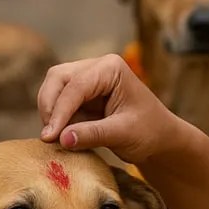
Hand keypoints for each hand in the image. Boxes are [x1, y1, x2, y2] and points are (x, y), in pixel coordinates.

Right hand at [37, 54, 182, 163]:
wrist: (159, 139)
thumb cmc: (149, 132)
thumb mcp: (123, 134)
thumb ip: (93, 134)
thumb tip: (61, 138)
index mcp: (111, 68)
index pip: (76, 85)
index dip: (60, 111)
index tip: (51, 136)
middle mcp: (96, 68)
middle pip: (57, 79)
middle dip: (50, 107)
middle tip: (49, 137)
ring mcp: (86, 80)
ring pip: (53, 89)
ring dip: (50, 114)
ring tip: (57, 140)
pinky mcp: (80, 97)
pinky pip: (58, 104)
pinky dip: (56, 120)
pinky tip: (62, 138)